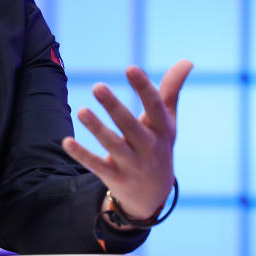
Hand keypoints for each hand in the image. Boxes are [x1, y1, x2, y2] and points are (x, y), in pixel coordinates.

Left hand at [61, 59, 192, 220]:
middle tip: (97, 86)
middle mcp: (149, 148)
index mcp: (162, 131)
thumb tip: (188, 60)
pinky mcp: (115, 178)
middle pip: (130, 126)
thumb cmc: (159, 145)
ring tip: (81, 111)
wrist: (154, 195)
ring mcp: (132, 165)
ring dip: (97, 129)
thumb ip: (171, 90)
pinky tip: (67, 142)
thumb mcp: (168, 121)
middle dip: (114, 107)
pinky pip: (97, 165)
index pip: (155, 107)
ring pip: (113, 145)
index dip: (144, 88)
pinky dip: (82, 154)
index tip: (130, 68)